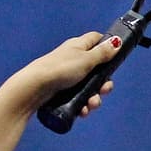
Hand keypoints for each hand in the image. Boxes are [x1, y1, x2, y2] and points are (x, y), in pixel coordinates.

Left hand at [5, 31, 120, 115]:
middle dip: (103, 83)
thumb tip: (117, 41)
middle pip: (97, 69)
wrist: (34, 88)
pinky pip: (78, 97)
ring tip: (91, 105)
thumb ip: (103, 52)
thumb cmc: (61, 68)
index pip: (96, 40)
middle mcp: (74, 59)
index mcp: (79, 46)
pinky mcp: (63, 91)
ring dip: (94, 98)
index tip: (114, 58)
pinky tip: (83, 110)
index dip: (107, 46)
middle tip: (104, 90)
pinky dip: (83, 104)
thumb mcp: (86, 59)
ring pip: (89, 87)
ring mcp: (68, 76)